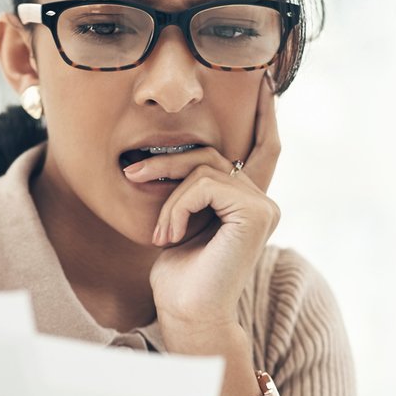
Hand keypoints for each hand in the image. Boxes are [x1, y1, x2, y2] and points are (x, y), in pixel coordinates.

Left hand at [134, 75, 282, 334]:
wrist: (186, 314)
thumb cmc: (177, 277)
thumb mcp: (179, 218)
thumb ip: (192, 187)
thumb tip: (178, 153)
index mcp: (248, 201)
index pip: (262, 147)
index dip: (264, 114)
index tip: (261, 81)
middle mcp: (263, 200)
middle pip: (210, 154)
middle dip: (167, 163)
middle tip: (132, 174)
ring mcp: (263, 205)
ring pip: (202, 167)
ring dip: (167, 194)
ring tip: (158, 231)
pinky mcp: (256, 212)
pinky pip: (203, 184)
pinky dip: (177, 206)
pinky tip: (170, 234)